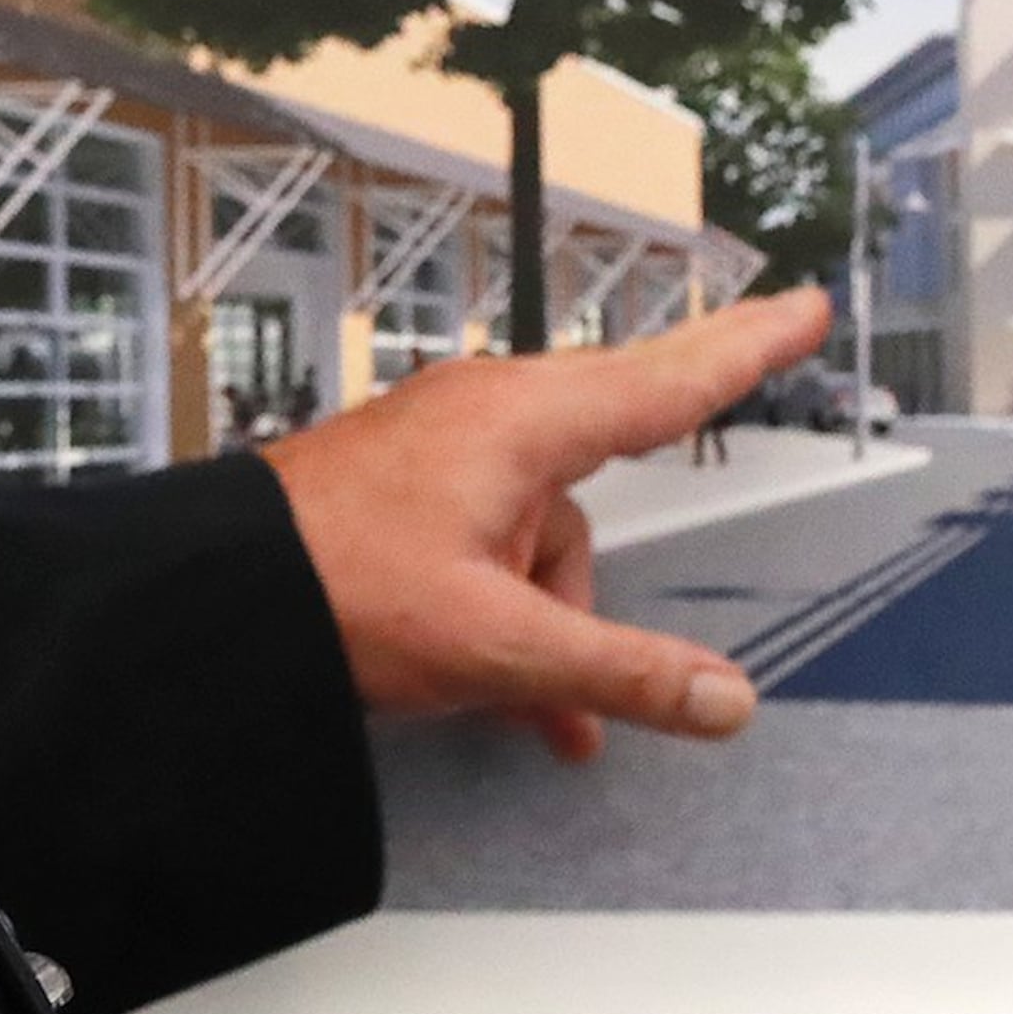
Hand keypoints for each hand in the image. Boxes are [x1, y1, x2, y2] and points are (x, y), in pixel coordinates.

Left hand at [259, 288, 832, 763]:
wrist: (207, 596)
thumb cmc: (331, 589)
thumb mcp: (495, 644)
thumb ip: (620, 672)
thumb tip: (725, 698)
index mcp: (521, 422)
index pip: (669, 381)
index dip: (749, 347)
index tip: (805, 307)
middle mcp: (489, 416)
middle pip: (621, 433)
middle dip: (685, 436)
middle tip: (777, 343)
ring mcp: (446, 451)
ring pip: (551, 528)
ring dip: (562, 616)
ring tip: (545, 706)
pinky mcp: (412, 493)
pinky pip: (498, 547)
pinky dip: (515, 616)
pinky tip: (520, 701)